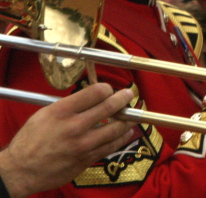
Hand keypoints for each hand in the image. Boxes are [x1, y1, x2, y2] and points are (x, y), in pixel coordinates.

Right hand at [0, 84, 133, 197]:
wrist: (20, 171)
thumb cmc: (30, 141)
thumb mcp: (45, 114)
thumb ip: (69, 105)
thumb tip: (92, 97)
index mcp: (62, 111)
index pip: (96, 92)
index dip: (107, 88)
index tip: (109, 89)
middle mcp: (74, 127)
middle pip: (110, 107)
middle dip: (123, 98)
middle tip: (128, 95)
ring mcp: (83, 145)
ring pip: (116, 128)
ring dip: (128, 119)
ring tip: (131, 114)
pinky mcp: (87, 159)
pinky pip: (111, 146)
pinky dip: (122, 138)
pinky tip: (126, 133)